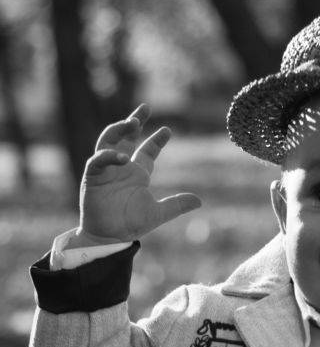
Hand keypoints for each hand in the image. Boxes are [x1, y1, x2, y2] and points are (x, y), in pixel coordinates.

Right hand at [75, 103, 201, 245]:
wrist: (109, 237)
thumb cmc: (130, 224)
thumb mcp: (158, 213)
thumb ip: (176, 205)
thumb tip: (199, 201)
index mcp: (137, 173)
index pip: (147, 151)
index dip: (156, 140)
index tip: (167, 130)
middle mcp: (121, 167)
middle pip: (126, 137)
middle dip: (134, 121)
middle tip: (145, 108)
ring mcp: (106, 170)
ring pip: (109, 141)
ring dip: (119, 130)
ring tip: (133, 122)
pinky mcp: (92, 177)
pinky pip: (98, 161)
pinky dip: (109, 156)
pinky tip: (122, 157)